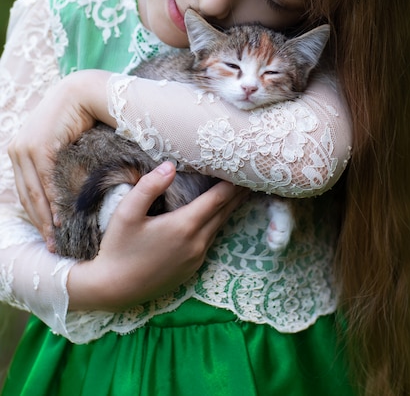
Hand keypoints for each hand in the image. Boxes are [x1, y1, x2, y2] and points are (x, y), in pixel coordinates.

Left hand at [8, 70, 113, 247]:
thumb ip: (59, 170)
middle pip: (27, 196)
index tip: (48, 238)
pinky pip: (46, 180)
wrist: (84, 93)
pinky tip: (61, 218)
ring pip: (35, 192)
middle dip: (40, 224)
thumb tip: (66, 198)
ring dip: (46, 219)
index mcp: (19, 152)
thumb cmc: (78, 119)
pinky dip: (53, 201)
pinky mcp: (39, 145)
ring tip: (57, 239)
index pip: (26, 192)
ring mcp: (26, 147)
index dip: (36, 217)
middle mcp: (17, 150)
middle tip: (53, 247)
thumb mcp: (64, 148)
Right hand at [67, 162, 245, 310]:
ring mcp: (196, 258)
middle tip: (250, 176)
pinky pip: (210, 241)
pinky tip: (215, 217)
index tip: (244, 169)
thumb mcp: (127, 212)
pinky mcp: (192, 269)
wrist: (113, 289)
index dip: (233, 184)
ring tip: (238, 192)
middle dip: (237, 194)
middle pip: (224, 212)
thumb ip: (149, 186)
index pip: (218, 199)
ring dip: (229, 209)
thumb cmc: (118, 247)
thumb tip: (170, 165)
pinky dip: (217, 224)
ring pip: (219, 227)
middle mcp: (196, 243)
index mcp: (184, 226)